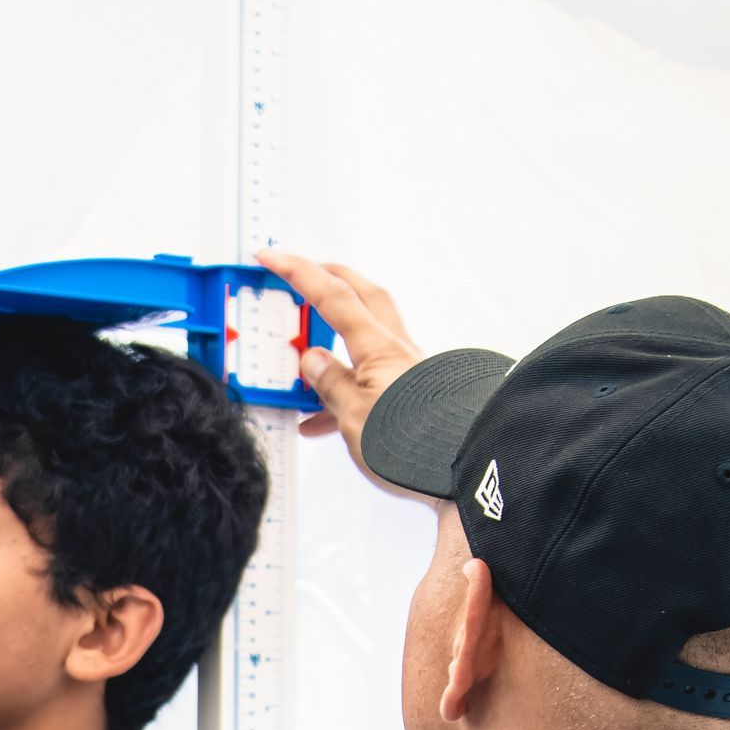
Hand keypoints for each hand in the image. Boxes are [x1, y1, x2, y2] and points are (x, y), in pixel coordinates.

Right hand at [255, 252, 423, 481]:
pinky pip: (368, 378)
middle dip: (330, 276)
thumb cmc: (413, 444)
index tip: (270, 257)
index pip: (332, 296)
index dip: (298, 273)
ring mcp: (405, 370)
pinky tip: (319, 417)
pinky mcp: (410, 394)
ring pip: (365, 335)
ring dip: (335, 332)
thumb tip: (312, 360)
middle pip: (361, 295)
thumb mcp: (356, 417)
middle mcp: (395, 350)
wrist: (459, 472)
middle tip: (302, 273)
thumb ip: (330, 385)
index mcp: (378, 348)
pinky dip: (341, 388)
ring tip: (304, 352)